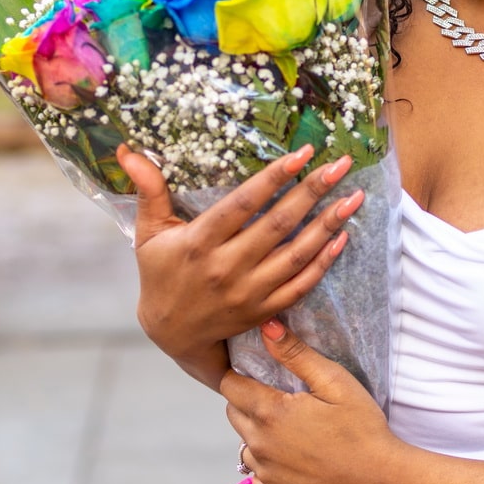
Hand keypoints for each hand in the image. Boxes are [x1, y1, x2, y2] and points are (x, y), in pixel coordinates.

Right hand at [119, 144, 362, 389]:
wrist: (171, 333)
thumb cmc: (161, 273)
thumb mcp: (149, 233)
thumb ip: (149, 191)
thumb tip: (130, 151)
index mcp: (199, 243)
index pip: (242, 204)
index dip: (274, 178)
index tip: (303, 153)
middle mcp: (226, 268)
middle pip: (277, 225)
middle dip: (312, 192)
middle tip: (341, 166)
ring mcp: (249, 292)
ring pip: (296, 255)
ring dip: (328, 225)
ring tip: (353, 198)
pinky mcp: (265, 309)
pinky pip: (301, 285)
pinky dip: (324, 262)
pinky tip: (343, 237)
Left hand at [225, 321, 406, 483]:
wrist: (379, 479)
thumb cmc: (362, 427)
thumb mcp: (334, 382)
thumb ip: (296, 354)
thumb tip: (266, 326)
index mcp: (270, 413)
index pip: (229, 386)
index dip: (240, 375)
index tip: (260, 374)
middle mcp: (259, 445)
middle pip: (233, 413)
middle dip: (249, 401)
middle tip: (282, 399)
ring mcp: (265, 473)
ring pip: (245, 443)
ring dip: (258, 434)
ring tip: (291, 429)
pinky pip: (257, 473)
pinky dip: (268, 463)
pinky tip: (294, 457)